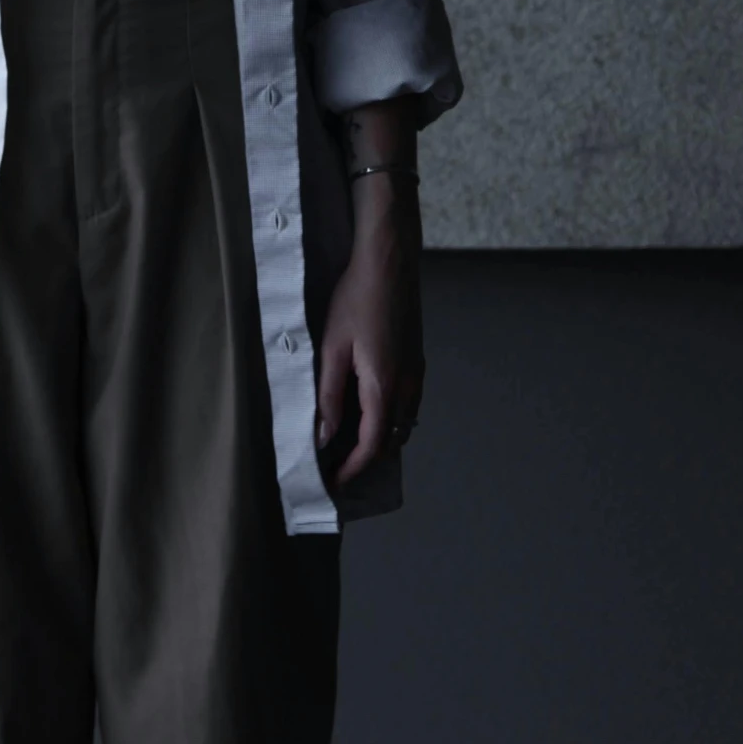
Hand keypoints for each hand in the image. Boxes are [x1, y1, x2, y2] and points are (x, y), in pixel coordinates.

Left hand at [314, 187, 424, 487]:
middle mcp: (407, 386)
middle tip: (338, 467)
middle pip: (392, 440)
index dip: (353, 469)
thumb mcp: (332, 348)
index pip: (372, 446)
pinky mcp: (417, 358)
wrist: (390, 261)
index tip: (333, 482)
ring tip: (351, 444)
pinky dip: (391, 419)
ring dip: (380, 440)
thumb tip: (325, 437)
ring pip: (404, 423)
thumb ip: (330, 396)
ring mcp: (417, 372)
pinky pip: (409, 404)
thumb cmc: (356, 299)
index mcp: (384, 387)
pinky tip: (371, 410)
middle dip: (366, 460)